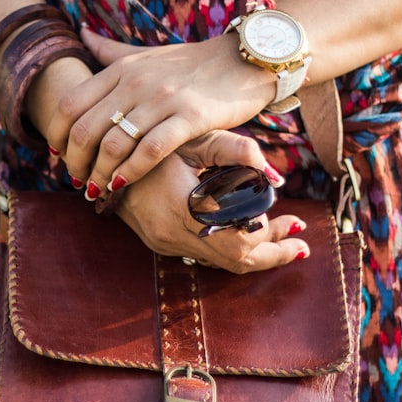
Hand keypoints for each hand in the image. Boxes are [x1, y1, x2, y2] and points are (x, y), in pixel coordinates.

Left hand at [42, 28, 277, 199]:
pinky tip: (122, 185)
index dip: (56, 134)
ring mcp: (163, 99)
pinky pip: (151, 151)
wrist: (244, 60)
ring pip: (114, 144)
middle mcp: (136, 82)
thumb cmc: (191, 62)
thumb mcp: (146, 53)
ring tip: (97, 189)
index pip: (70, 104)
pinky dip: (131, 172)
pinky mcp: (191, 117)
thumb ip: (111, 50)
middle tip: (77, 179)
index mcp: (121, 69)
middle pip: (85, 129)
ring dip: (99, 174)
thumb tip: (81, 33)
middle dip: (75, 162)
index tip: (58, 155)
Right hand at [115, 134, 307, 274]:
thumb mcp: (196, 137)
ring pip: (219, 264)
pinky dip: (230, 249)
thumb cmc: (153, 138)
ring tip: (284, 243)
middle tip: (300, 245)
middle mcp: (171, 234)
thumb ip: (238, 151)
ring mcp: (162, 242)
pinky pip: (203, 255)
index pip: (240, 242)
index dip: (272, 238)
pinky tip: (247, 235)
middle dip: (272, 255)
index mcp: (183, 209)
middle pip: (234, 263)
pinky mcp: (158, 242)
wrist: (102, 152)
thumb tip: (276, 177)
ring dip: (254, 254)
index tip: (296, 223)